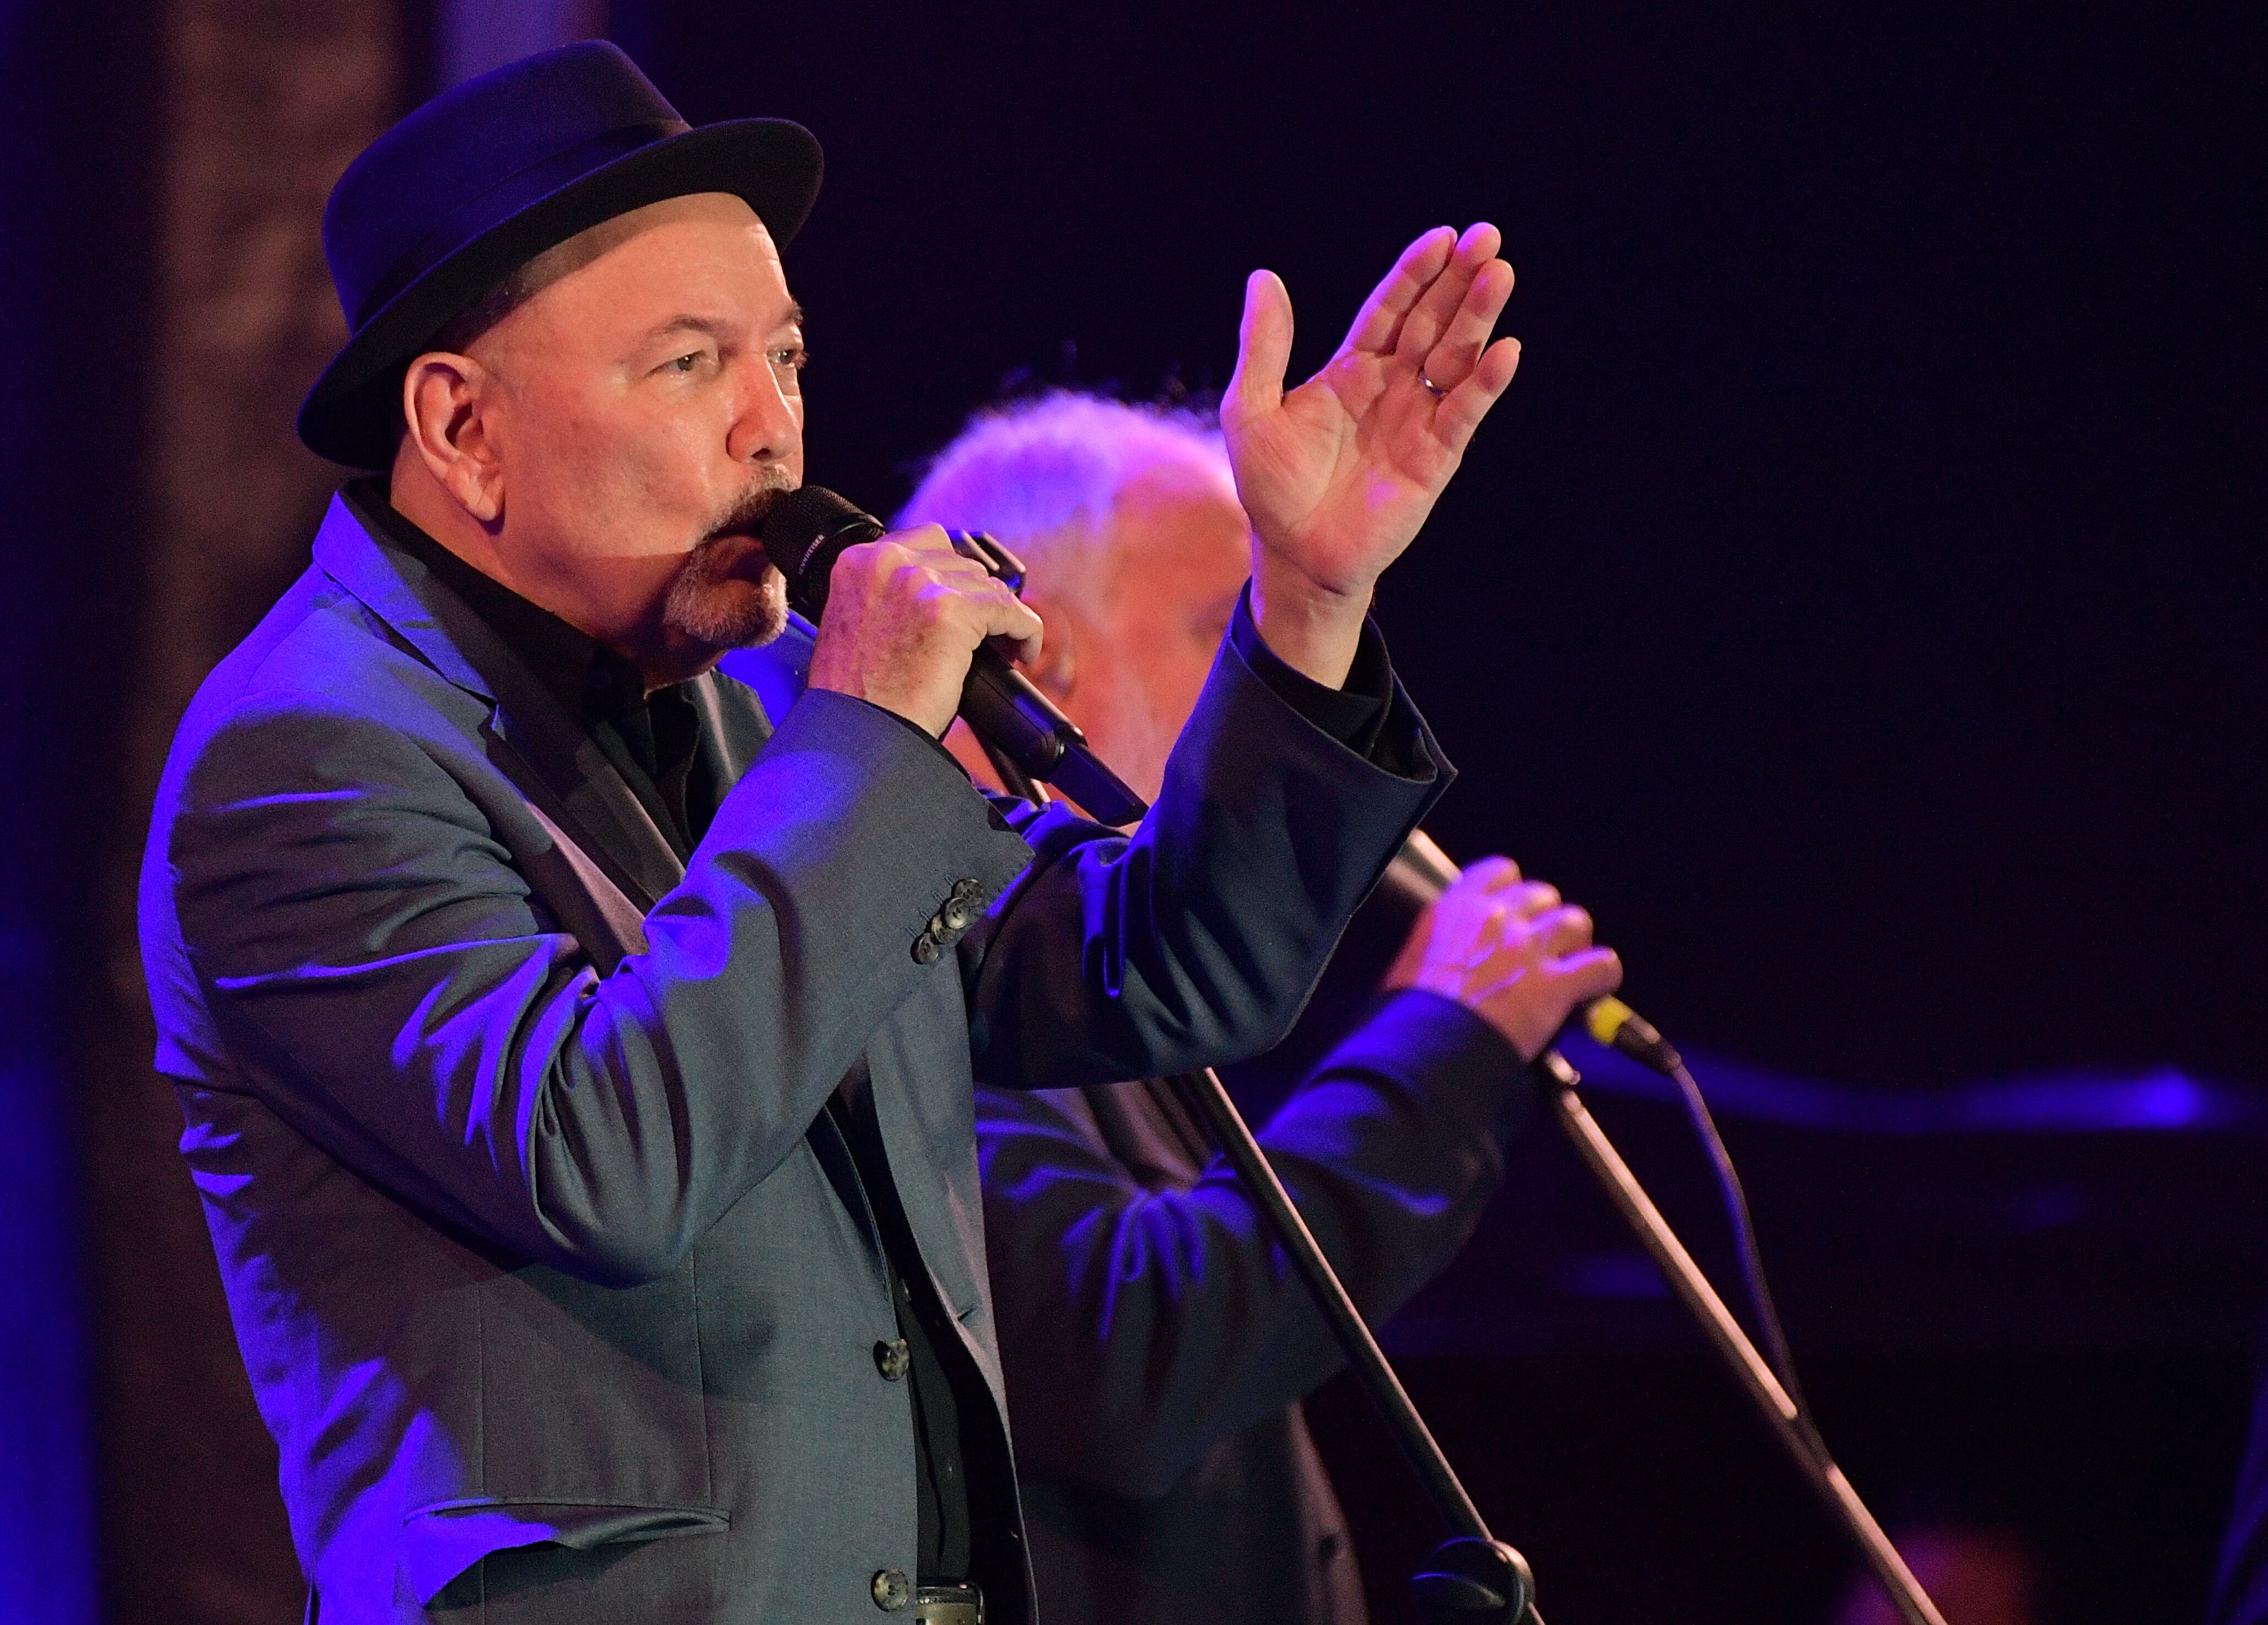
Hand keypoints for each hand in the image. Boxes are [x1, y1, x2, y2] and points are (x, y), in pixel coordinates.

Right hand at [805, 524, 1044, 736]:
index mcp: (857, 561)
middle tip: (985, 633)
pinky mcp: (950, 609)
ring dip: (1000, 616)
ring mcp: (918, 583)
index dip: (953, 575)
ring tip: (1002, 647)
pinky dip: (1025, 631)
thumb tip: (937, 591)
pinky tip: (1023, 650)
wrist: (859, 732)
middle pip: (961, 562)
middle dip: (977, 598)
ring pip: (988, 585)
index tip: (965, 601)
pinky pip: (1010, 609)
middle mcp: (886, 562)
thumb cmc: (857, 695)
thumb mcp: (856, 624)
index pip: (927, 542)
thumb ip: (887, 595)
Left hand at [1222, 223, 1518, 686]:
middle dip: (1459, 280)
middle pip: (1432, 322)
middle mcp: (1392, 387)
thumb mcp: (1253, 409)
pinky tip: (1504, 350)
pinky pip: (1463, 413)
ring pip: (1455, 358)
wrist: (1295, 555)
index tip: (1443, 236)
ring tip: (1499, 274)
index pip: (1391, 309)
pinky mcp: (1435, 458)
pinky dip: (1484, 384)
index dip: (1416, 274)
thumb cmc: (1271, 486)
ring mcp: (1418, 420)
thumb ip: (1265, 347)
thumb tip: (1263, 276)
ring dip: (1478, 318)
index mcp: (1352, 369)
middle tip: (1488, 237)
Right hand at [1384, 856, 1621, 1061]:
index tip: (1517, 915)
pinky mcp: (1555, 984)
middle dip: (1546, 921)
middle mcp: (1495, 918)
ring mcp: (1527, 948)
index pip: (1500, 873)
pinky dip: (1602, 976)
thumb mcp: (1411, 964)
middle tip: (1542, 951)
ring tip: (1569, 969)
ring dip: (1574, 944)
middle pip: (1543, 896)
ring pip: (1575, 921)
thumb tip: (1452, 960)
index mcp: (1455, 909)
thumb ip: (1440, 947)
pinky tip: (1593, 992)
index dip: (1516, 894)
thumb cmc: (1409, 1017)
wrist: (1425, 1052)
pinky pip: (1602, 964)